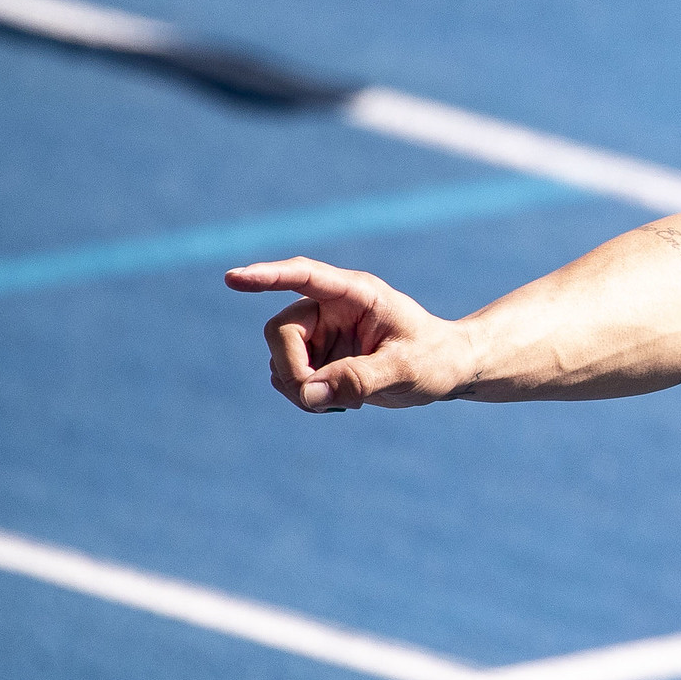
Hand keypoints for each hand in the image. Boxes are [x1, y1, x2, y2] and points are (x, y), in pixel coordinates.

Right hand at [225, 258, 472, 411]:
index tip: (233, 279)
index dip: (267, 276)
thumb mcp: (406, 370)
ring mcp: (321, 333)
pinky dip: (307, 399)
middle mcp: (331, 308)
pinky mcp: (318, 358)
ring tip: (350, 401)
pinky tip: (342, 403)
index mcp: (356, 293)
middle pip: (280, 332)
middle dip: (294, 371)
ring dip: (303, 390)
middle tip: (324, 399)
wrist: (447, 370)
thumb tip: (309, 393)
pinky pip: (289, 380)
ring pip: (279, 361)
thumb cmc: (435, 359)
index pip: (305, 276)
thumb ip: (360, 378)